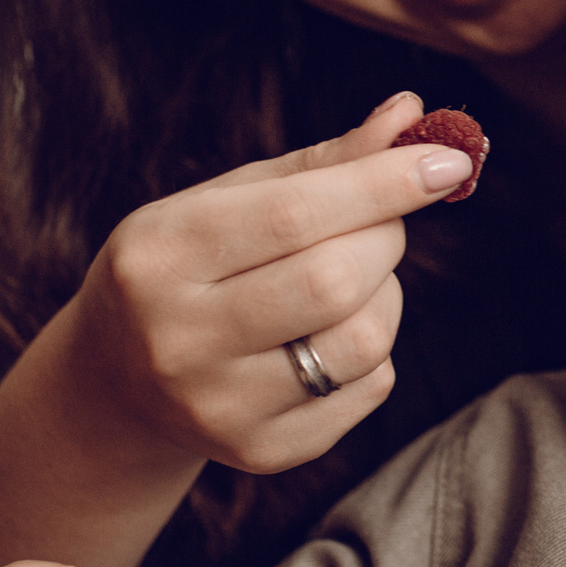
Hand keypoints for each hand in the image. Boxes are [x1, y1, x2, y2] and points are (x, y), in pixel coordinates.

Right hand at [51, 90, 478, 479]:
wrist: (117, 380)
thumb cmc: (189, 265)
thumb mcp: (226, 201)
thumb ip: (321, 163)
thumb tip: (411, 113)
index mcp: (159, 256)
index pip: (293, 214)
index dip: (383, 184)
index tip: (448, 161)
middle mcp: (178, 340)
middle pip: (335, 281)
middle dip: (384, 237)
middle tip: (377, 223)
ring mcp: (219, 408)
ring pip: (363, 340)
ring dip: (385, 295)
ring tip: (350, 280)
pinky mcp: (262, 453)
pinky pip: (369, 388)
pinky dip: (373, 350)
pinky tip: (327, 335)